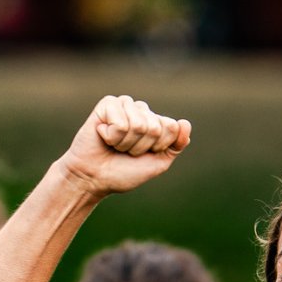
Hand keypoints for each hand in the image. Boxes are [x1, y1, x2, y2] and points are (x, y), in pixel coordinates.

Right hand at [57, 94, 190, 198]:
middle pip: (155, 127)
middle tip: (126, 151)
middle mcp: (142, 111)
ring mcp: (125, 105)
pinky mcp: (108, 103)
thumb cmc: (125, 172)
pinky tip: (103, 135)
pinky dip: (113, 137)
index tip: (144, 155)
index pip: (172, 127)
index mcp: (156, 123)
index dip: (158, 147)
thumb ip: (176, 145)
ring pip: (139, 124)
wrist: (95, 177)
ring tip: (115, 145)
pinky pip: (121, 123)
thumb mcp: (158, 162)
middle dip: (141, 147)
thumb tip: (185, 123)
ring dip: (127, 143)